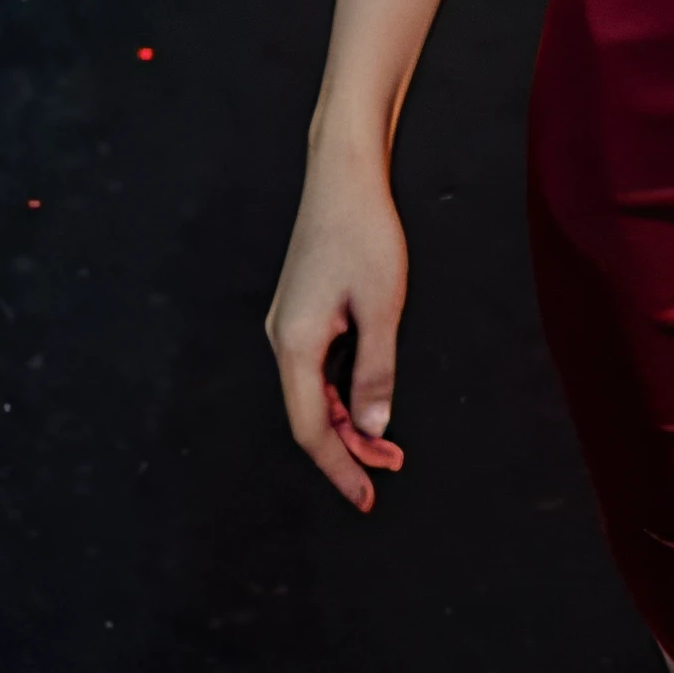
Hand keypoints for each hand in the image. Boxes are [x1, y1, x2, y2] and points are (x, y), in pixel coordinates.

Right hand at [266, 151, 408, 510]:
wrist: (343, 176)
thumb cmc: (364, 233)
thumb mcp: (382, 306)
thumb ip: (375, 372)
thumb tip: (373, 428)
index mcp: (295, 344)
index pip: (310, 429)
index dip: (340, 468)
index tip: (368, 496)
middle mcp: (282, 338)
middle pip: (308, 416)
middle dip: (348, 449)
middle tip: (391, 468)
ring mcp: (288, 324)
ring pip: (312, 393)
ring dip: (347, 422)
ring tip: (387, 443)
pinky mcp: (301, 311)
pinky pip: (316, 368)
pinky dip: (341, 393)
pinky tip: (365, 400)